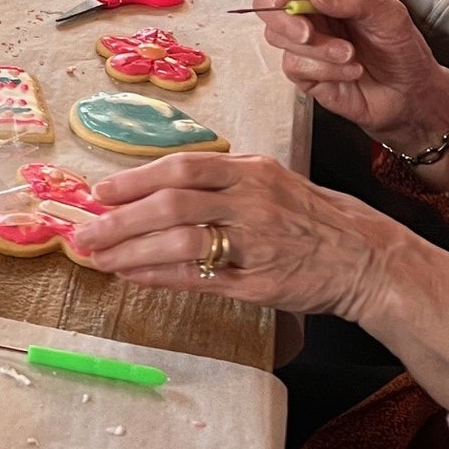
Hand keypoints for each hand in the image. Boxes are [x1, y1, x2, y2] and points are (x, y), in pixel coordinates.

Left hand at [75, 152, 391, 321]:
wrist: (363, 256)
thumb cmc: (309, 217)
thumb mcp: (270, 180)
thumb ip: (219, 180)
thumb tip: (155, 187)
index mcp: (250, 170)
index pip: (182, 166)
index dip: (136, 179)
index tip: (101, 191)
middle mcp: (250, 201)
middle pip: (171, 204)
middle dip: (120, 219)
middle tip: (85, 232)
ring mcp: (253, 242)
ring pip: (179, 242)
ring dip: (131, 251)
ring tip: (100, 258)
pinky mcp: (255, 281)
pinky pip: (197, 278)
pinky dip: (159, 276)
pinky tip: (133, 276)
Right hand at [252, 0, 448, 153]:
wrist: (407, 92)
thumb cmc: (400, 49)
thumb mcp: (390, 15)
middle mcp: (313, 11)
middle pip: (269, 2)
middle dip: (284, 19)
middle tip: (308, 34)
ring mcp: (304, 41)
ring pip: (278, 37)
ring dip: (317, 50)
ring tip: (350, 55)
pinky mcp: (302, 70)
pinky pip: (294, 65)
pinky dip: (325, 70)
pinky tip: (349, 71)